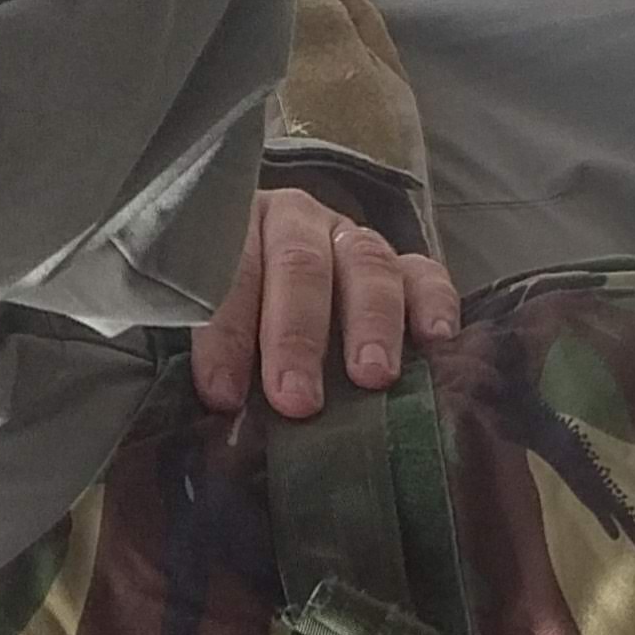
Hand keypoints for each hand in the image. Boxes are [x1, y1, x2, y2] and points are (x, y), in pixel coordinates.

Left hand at [194, 185, 458, 418]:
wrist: (272, 286)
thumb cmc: (229, 319)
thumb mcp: (197, 324)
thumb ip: (204, 353)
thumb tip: (211, 411)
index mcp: (235, 230)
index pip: (229, 273)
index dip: (227, 334)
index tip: (224, 394)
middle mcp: (298, 224)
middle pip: (300, 267)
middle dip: (298, 336)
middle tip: (298, 399)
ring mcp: (352, 240)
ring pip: (366, 265)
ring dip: (370, 324)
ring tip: (372, 377)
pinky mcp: (402, 266)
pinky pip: (425, 275)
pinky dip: (434, 303)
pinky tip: (436, 340)